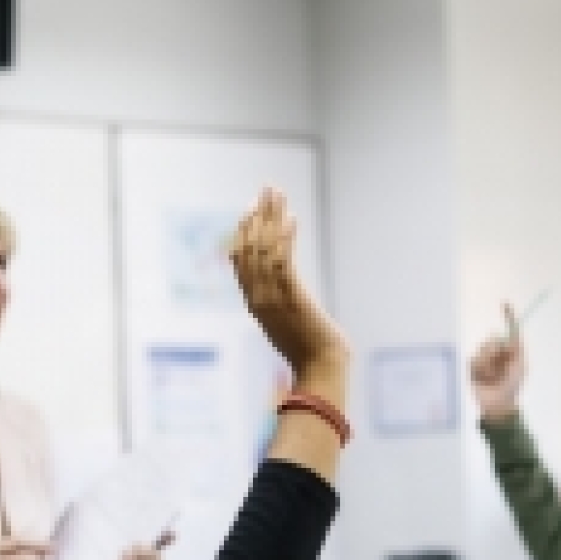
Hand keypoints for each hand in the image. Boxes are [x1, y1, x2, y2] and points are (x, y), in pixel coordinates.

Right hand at [231, 188, 348, 385]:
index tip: (251, 210)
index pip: (240, 260)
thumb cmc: (311, 353)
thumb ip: (282, 307)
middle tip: (266, 190)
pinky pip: (283, 259)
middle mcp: (258, 297)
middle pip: (250, 247)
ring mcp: (272, 296)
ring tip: (277, 193)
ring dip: (271, 217)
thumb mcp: (288, 326)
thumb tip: (288, 296)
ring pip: (265, 248)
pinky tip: (291, 218)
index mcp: (254, 304)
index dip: (244, 232)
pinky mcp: (291, 296)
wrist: (320, 369)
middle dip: (258, 215)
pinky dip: (285, 236)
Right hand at [469, 302, 525, 421]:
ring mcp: (484, 358)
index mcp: (511, 350)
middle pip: (493, 338)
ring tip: (491, 376)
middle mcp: (497, 351)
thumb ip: (518, 348)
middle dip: (496, 350)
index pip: (509, 329)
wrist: (497, 405)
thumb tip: (514, 334)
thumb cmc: (512, 387)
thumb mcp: (520, 366)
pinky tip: (483, 378)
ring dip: (488, 362)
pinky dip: (480, 368)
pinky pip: (474, 359)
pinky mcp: (472, 366)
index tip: (505, 302)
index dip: (508, 315)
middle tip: (502, 365)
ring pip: (483, 348)